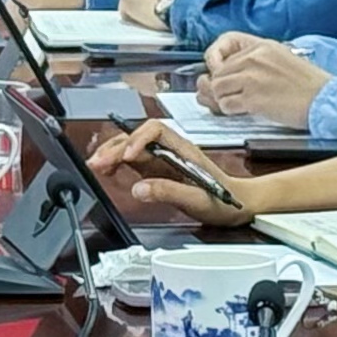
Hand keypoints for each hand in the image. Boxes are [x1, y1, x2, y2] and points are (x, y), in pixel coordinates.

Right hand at [87, 119, 259, 227]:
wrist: (240, 205)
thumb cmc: (225, 200)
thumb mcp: (199, 200)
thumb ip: (168, 192)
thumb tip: (139, 188)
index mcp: (184, 150)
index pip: (156, 131)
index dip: (138, 139)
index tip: (127, 156)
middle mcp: (172, 150)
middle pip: (138, 137)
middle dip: (116, 147)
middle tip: (98, 162)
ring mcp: (164, 158)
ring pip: (133, 146)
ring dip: (113, 152)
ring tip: (96, 164)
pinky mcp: (159, 169)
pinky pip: (134, 161)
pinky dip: (118, 163)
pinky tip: (108, 170)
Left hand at [198, 35, 328, 125]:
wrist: (325, 100)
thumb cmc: (309, 85)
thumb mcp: (281, 60)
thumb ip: (255, 62)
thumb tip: (224, 74)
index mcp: (262, 46)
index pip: (224, 46)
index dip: (218, 62)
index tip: (221, 73)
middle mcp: (254, 58)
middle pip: (218, 72)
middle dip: (221, 86)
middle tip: (231, 96)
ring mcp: (252, 78)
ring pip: (218, 88)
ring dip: (224, 99)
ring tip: (238, 104)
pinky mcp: (253, 98)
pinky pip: (226, 105)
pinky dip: (231, 111)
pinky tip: (244, 111)